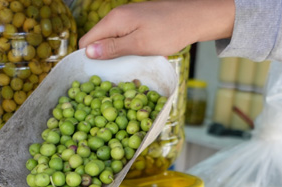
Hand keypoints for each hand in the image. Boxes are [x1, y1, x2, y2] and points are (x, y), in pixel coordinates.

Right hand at [79, 0, 235, 59]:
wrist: (195, 17)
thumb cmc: (170, 32)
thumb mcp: (139, 45)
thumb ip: (113, 49)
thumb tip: (87, 53)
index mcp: (114, 20)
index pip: (87, 41)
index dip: (88, 59)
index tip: (97, 75)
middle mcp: (117, 16)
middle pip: (98, 41)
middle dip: (103, 58)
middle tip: (115, 74)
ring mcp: (128, 18)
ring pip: (112, 40)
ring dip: (117, 55)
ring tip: (128, 66)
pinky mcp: (138, 21)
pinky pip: (124, 37)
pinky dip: (127, 49)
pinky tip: (138, 57)